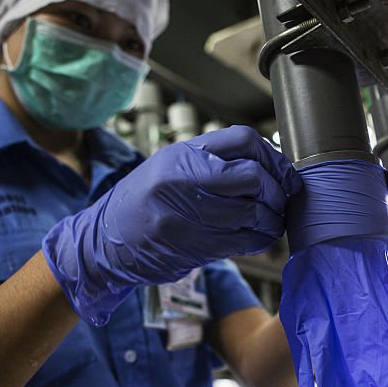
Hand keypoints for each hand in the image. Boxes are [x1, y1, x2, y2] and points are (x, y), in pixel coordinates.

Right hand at [44, 125, 300, 324]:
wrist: (104, 243)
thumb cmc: (143, 202)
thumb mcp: (170, 167)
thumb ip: (212, 162)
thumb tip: (266, 165)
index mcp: (183, 155)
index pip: (243, 140)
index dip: (273, 157)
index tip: (284, 173)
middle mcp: (185, 180)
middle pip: (254, 177)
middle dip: (277, 191)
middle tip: (282, 200)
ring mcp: (188, 215)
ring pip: (254, 213)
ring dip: (273, 220)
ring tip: (274, 220)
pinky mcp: (194, 246)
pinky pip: (244, 241)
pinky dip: (261, 239)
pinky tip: (260, 236)